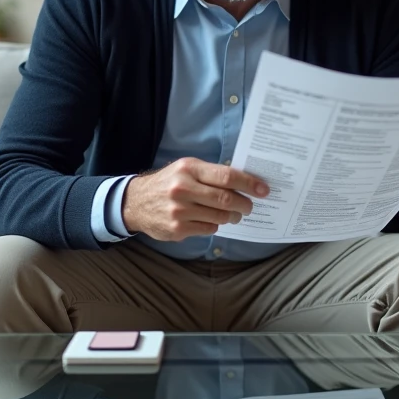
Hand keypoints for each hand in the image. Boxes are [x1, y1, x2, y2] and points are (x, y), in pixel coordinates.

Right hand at [121, 157, 268, 240]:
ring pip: (220, 217)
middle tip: (250, 206)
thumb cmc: (168, 183)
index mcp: (188, 169)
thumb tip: (244, 181)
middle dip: (245, 204)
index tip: (263, 190)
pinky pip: (209, 229)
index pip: (226, 177)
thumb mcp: (186, 169)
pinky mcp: (177, 229)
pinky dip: (215, 225)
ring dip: (232, 217)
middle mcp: (183, 189)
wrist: (135, 202)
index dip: (249, 184)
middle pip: (226, 200)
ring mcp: (180, 211)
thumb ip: (211, 173)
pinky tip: (210, 220)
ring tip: (233, 214)